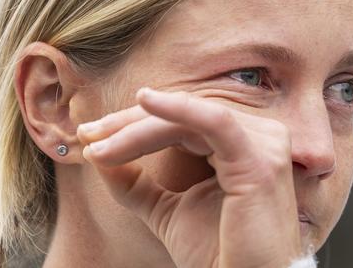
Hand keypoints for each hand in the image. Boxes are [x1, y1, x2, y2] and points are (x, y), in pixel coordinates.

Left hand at [77, 88, 302, 267]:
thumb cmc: (217, 255)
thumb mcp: (167, 211)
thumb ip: (136, 184)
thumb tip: (97, 155)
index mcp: (242, 144)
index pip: (183, 121)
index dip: (134, 125)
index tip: (91, 138)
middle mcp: (259, 138)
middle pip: (185, 113)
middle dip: (130, 122)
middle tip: (88, 134)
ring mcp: (264, 146)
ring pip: (190, 118)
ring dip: (138, 127)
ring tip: (100, 142)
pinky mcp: (259, 160)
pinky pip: (214, 123)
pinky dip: (178, 110)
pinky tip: (145, 101)